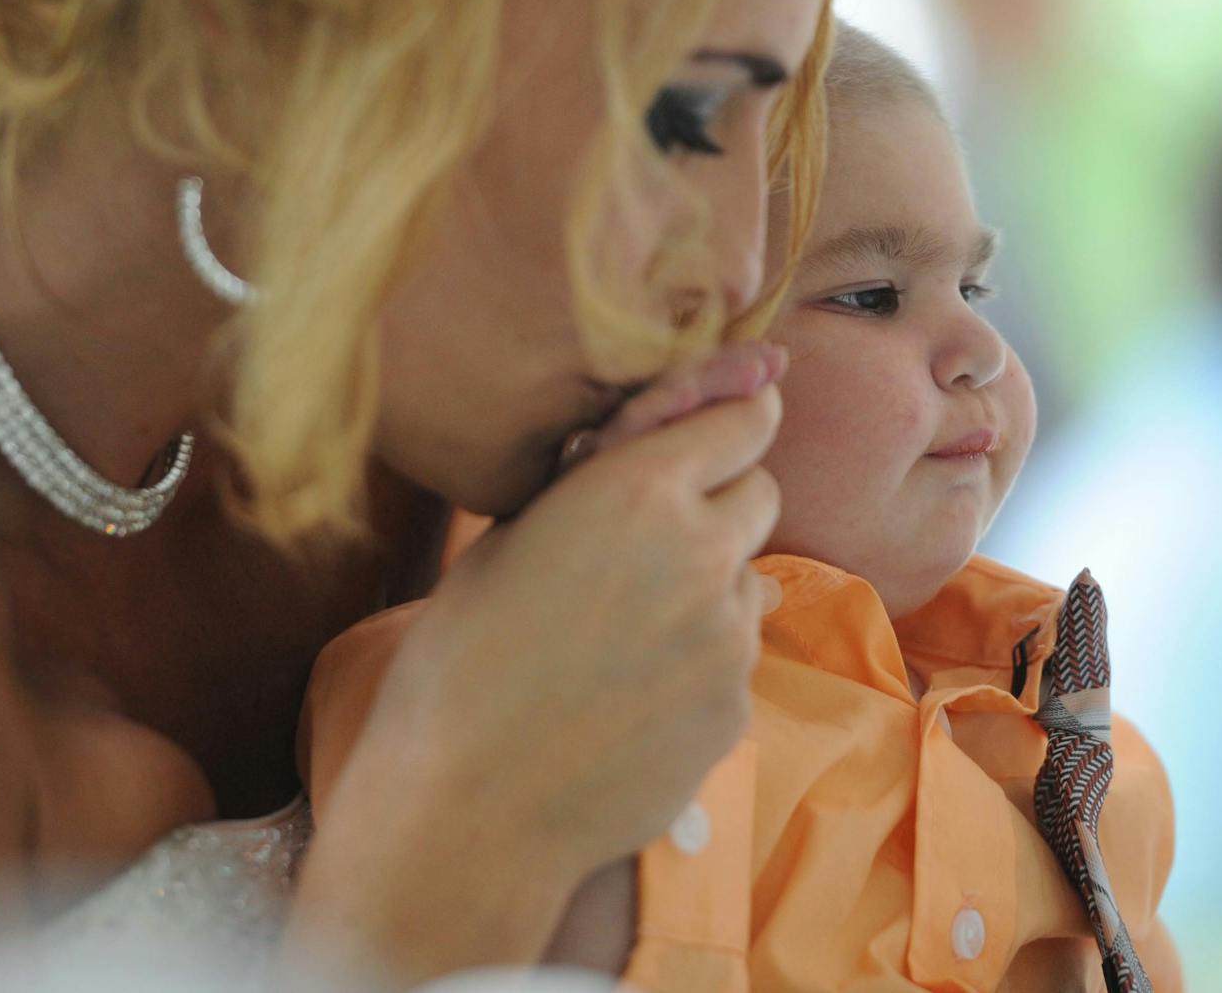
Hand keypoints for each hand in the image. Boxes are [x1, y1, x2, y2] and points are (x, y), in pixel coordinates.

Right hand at [311, 346, 786, 925]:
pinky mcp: (735, 708)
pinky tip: (631, 692)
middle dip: (721, 500)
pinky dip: (699, 660)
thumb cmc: (460, 659)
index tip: (726, 424)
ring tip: (626, 631)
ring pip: (750, 579)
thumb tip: (642, 461)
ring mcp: (730, 638)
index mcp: (640, 491)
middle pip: (761, 493)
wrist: (468, 804)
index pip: (744, 421)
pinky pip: (735, 657)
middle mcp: (704, 554)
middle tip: (658, 533)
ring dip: (709, 585)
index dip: (734, 418)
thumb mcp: (508, 539)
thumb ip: (593, 488)